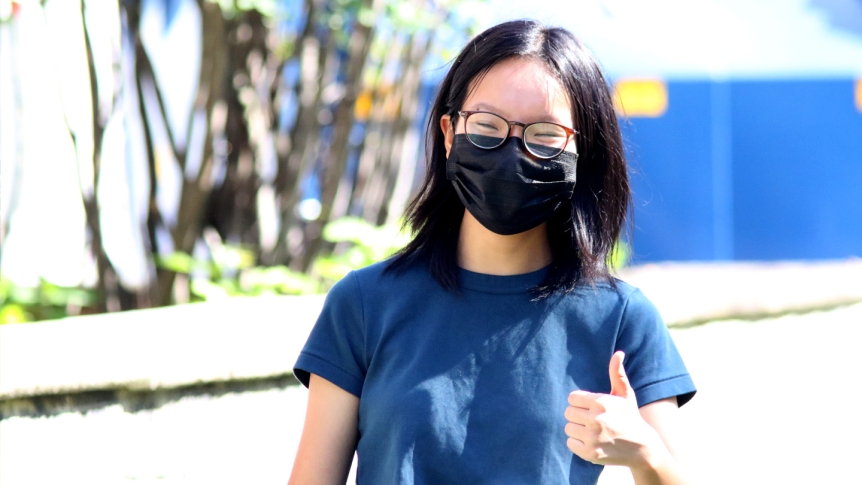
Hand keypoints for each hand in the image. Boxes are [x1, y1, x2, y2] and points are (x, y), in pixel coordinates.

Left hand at [564, 351, 667, 469]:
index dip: (580, 402)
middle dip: (578, 415)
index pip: (572, 398)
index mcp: (601, 402)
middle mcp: (596, 419)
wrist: (643, 449)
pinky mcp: (590, 453)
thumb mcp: (626, 395)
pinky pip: (570, 443)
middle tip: (590, 420)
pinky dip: (578, 443)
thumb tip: (618, 353)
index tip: (590, 407)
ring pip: (568, 428)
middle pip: (568, 413)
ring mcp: (592, 438)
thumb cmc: (631, 418)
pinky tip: (590, 442)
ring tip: (592, 431)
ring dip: (577, 430)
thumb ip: (617, 374)